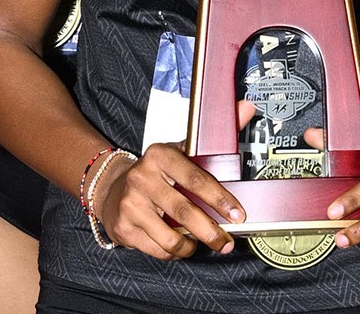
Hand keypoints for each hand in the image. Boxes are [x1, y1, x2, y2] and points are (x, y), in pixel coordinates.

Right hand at [93, 144, 242, 259]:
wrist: (112, 189)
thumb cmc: (156, 172)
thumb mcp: (181, 150)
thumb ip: (215, 135)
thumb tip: (247, 108)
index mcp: (160, 155)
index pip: (196, 178)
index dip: (220, 199)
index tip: (238, 214)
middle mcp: (143, 178)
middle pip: (185, 212)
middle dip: (211, 232)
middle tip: (226, 242)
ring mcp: (131, 204)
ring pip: (171, 237)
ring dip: (192, 246)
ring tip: (202, 244)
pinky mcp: (124, 227)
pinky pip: (158, 249)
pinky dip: (174, 252)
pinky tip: (180, 246)